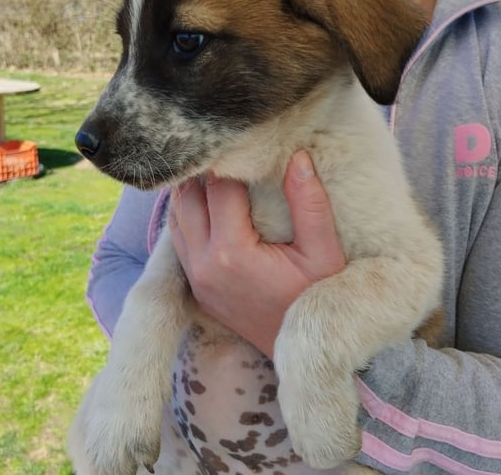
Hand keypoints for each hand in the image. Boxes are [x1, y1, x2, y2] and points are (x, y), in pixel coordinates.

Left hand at [168, 150, 344, 356]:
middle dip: (208, 172)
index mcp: (232, 252)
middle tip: (230, 154)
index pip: (220, 187)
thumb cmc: (315, 300)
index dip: (233, 162)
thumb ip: (310, 204)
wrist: (301, 353)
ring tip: (219, 173)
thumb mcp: (324, 254)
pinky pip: (179, 239)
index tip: (248, 146)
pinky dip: (188, 214)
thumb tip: (297, 157)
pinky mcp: (195, 287)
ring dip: (194, 192)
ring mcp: (195, 278)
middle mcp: (203, 264)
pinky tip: (208, 203)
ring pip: (177, 216)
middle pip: (189, 197)